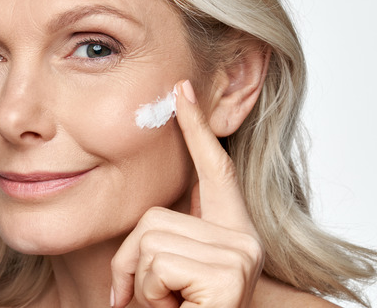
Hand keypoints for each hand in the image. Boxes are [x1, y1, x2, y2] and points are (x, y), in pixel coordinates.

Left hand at [110, 80, 263, 307]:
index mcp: (229, 235)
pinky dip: (149, 296)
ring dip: (140, 287)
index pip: (214, 170)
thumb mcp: (167, 282)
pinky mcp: (231, 270)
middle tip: (149, 303)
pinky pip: (157, 264)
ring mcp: (242, 253)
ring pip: (149, 241)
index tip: (182, 90)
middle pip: (154, 218)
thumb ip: (162, 248)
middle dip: (132, 267)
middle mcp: (244, 239)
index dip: (196, 129)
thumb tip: (143, 232)